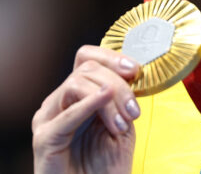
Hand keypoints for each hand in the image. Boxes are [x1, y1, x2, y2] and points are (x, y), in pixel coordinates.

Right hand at [32, 46, 140, 173]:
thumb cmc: (106, 164)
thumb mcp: (123, 122)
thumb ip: (123, 97)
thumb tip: (134, 70)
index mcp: (77, 96)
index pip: (87, 58)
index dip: (111, 57)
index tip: (135, 70)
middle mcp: (60, 102)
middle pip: (87, 69)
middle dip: (118, 84)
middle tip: (134, 110)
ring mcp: (49, 118)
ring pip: (77, 83)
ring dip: (109, 99)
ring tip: (124, 123)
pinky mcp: (45, 138)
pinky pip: (65, 115)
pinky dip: (89, 103)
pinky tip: (105, 99)